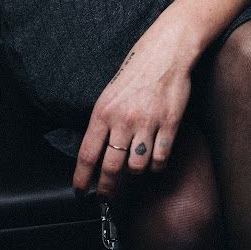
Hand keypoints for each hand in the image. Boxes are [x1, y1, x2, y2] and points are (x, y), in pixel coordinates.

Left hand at [73, 37, 193, 198]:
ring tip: (135, 168)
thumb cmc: (137, 72)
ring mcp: (148, 122)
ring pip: (137, 166)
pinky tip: (155, 161)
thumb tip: (97, 154)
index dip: (82, 179)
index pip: (87, 154)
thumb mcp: (110, 94)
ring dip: (135, 173)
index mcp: (103, 112)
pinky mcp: (169, 123)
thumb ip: (104, 122)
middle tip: (107, 197)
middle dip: (107, 189)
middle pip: (111, 167)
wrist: (165, 52)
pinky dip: (157, 165)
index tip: (81, 191)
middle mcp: (123, 119)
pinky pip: (160, 157)